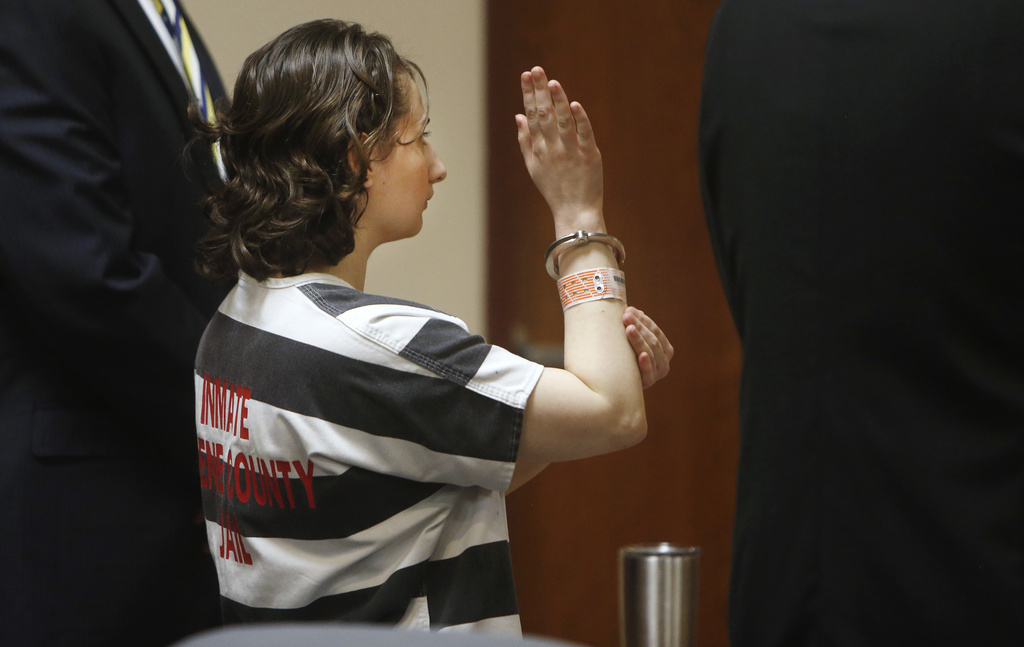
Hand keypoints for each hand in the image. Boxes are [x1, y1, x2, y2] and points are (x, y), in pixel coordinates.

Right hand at [515, 66, 603, 234]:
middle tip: (536, 69)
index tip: (526, 75)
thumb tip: (518, 115)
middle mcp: (552, 148)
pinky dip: (580, 120)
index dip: (528, 94)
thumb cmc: (554, 188)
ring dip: (557, 101)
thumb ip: (525, 140)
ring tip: (552, 82)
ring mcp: (571, 152)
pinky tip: (574, 104)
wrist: (574, 211)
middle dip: (539, 90)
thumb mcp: (533, 166)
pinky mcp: (589, 156)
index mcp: (539, 148)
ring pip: (562, 121)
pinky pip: (584, 134)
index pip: (532, 116)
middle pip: (544, 114)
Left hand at [623, 307, 672, 388]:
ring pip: (650, 353)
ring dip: (640, 340)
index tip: (629, 310)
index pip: (656, 331)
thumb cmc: (626, 358)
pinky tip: (641, 355)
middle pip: (653, 341)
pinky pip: (648, 373)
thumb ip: (636, 328)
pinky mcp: (647, 384)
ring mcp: (657, 374)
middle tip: (626, 316)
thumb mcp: (633, 343)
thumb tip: (634, 310)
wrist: (619, 385)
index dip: (643, 320)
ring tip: (629, 329)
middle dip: (639, 326)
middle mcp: (664, 362)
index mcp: (665, 350)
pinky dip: (646, 364)